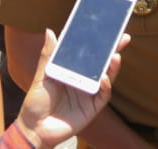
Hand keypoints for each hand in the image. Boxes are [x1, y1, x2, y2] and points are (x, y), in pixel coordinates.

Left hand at [14, 28, 127, 147]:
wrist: (34, 128)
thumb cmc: (36, 102)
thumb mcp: (42, 76)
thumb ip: (49, 55)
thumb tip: (50, 31)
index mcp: (73, 71)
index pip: (89, 54)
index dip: (99, 42)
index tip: (107, 28)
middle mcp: (84, 80)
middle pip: (102, 63)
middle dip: (113, 50)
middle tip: (123, 37)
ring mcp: (89, 94)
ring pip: (106, 77)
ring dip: (112, 67)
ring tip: (115, 55)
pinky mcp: (92, 108)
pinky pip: (103, 95)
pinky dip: (105, 86)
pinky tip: (104, 78)